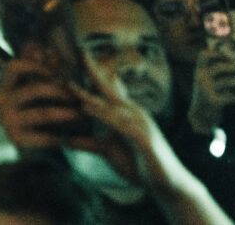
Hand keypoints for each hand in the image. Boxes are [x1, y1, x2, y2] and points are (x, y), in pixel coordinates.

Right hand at [0, 50, 88, 151]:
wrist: (23, 152)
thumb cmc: (32, 115)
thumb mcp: (33, 91)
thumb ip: (39, 71)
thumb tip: (44, 45)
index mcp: (6, 86)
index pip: (15, 67)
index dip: (37, 65)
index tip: (58, 70)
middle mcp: (3, 102)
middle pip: (33, 90)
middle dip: (59, 91)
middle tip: (77, 94)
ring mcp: (9, 121)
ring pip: (41, 113)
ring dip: (65, 113)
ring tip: (81, 114)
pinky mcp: (18, 140)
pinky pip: (43, 136)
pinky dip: (60, 136)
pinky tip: (72, 137)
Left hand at [67, 53, 196, 195]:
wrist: (169, 185)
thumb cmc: (140, 165)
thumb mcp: (108, 151)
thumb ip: (88, 142)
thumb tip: (66, 139)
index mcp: (124, 113)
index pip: (105, 88)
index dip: (89, 73)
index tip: (72, 56)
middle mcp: (132, 113)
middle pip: (108, 87)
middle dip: (91, 68)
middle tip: (76, 48)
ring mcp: (139, 124)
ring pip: (111, 104)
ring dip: (91, 91)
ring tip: (70, 80)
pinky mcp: (143, 139)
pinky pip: (120, 124)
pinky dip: (102, 115)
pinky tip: (88, 108)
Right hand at [188, 46, 234, 131]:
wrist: (201, 115)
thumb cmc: (208, 93)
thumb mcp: (206, 79)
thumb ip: (214, 68)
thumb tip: (228, 53)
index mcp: (198, 70)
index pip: (204, 55)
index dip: (218, 53)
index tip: (232, 55)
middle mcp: (200, 77)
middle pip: (221, 67)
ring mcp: (206, 89)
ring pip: (228, 81)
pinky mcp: (213, 101)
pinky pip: (232, 96)